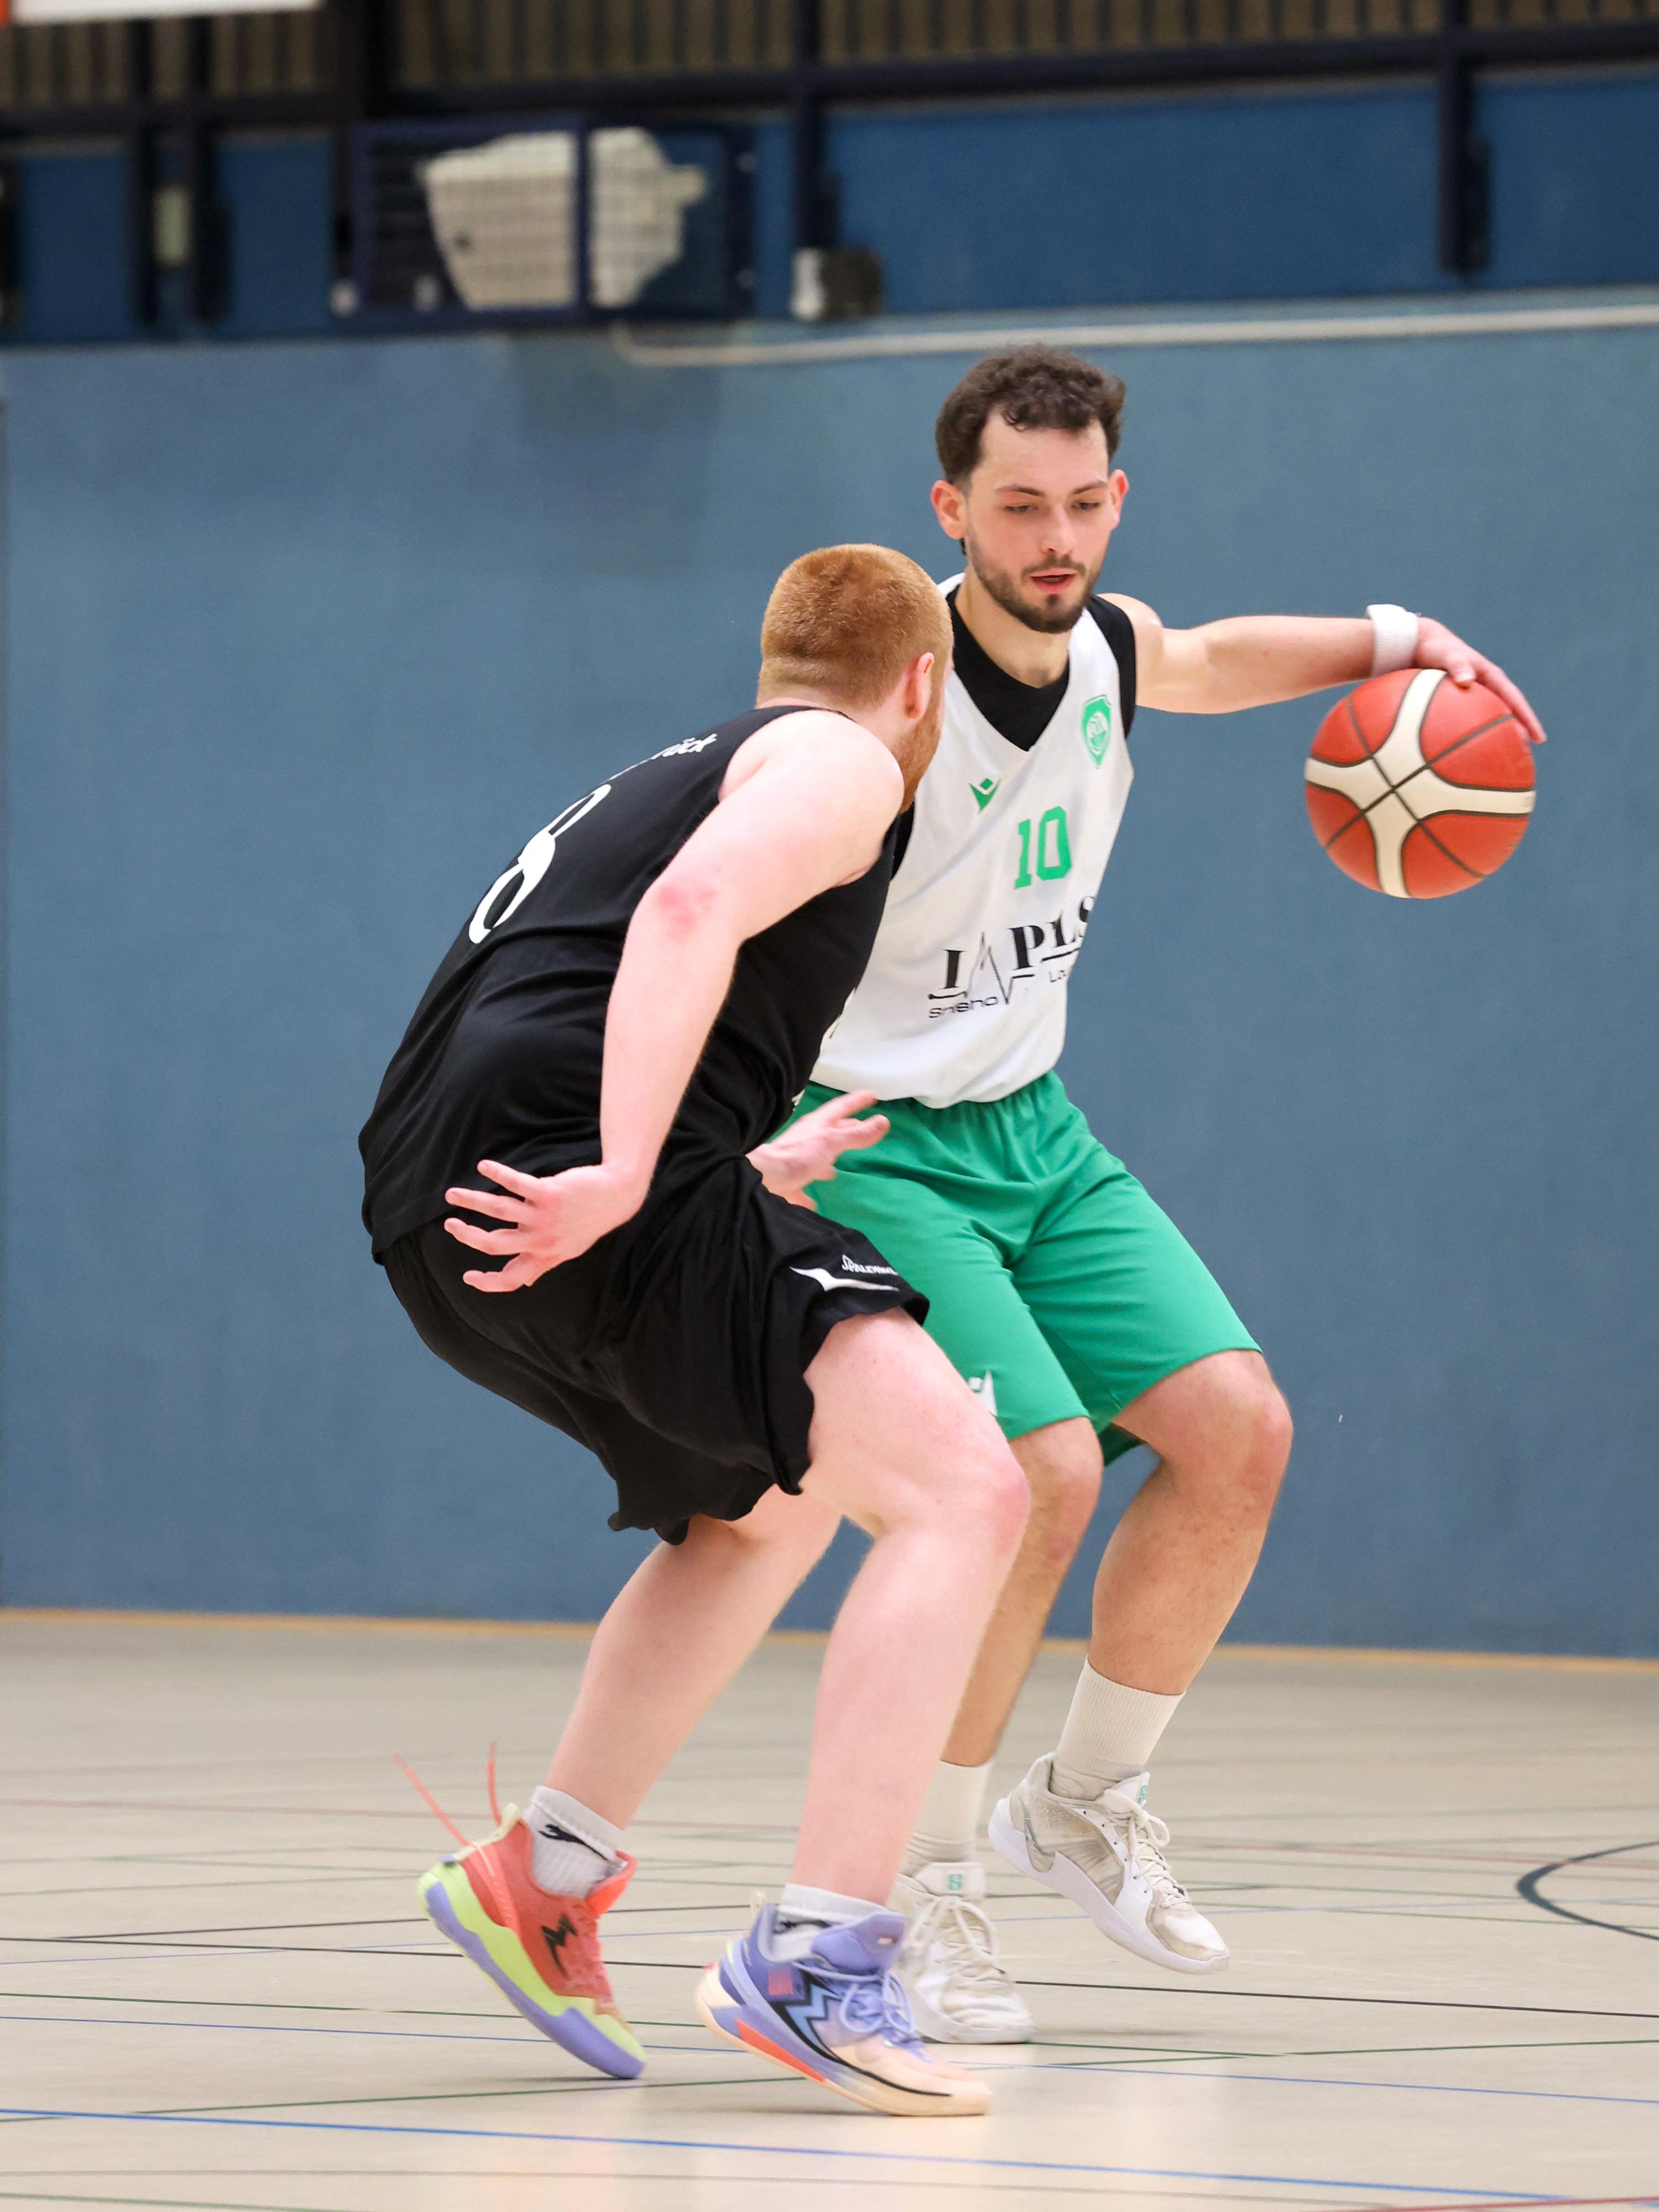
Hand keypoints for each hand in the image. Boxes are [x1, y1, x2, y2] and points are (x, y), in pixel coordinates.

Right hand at [443, 1158, 646, 1292]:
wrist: (617, 1196)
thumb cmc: (589, 1222)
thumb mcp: (568, 1251)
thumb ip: (543, 1264)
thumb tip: (526, 1281)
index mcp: (544, 1257)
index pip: (511, 1279)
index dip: (487, 1283)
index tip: (467, 1277)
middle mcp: (541, 1241)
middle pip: (494, 1243)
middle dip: (467, 1236)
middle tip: (449, 1225)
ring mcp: (544, 1217)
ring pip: (498, 1210)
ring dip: (471, 1201)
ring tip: (452, 1194)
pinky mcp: (549, 1193)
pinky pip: (517, 1183)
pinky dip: (498, 1173)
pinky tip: (484, 1166)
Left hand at [748, 1090, 889, 1211]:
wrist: (763, 1179)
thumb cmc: (798, 1156)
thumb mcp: (831, 1142)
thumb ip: (856, 1134)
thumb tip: (883, 1121)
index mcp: (817, 1126)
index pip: (840, 1108)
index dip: (856, 1101)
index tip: (871, 1095)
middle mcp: (805, 1139)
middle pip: (829, 1131)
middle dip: (845, 1129)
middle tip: (860, 1127)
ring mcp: (795, 1160)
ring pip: (815, 1157)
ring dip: (826, 1160)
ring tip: (835, 1169)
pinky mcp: (787, 1183)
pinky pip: (800, 1186)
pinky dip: (808, 1192)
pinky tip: (812, 1202)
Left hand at [1413, 618, 1545, 744]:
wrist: (1422, 643)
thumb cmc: (1437, 647)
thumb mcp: (1447, 654)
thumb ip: (1456, 664)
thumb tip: (1466, 680)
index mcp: (1491, 676)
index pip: (1515, 700)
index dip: (1528, 719)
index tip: (1539, 738)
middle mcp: (1487, 687)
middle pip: (1508, 713)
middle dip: (1518, 733)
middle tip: (1524, 757)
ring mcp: (1475, 694)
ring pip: (1491, 719)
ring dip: (1498, 736)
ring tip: (1501, 759)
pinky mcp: (1461, 701)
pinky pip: (1471, 720)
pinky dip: (1473, 735)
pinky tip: (1467, 753)